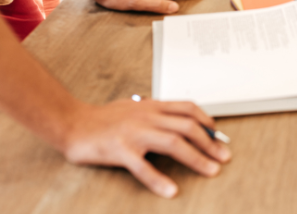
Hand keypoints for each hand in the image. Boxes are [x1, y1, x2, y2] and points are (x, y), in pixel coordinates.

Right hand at [62, 99, 230, 197]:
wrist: (72, 123)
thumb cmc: (102, 118)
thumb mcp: (134, 108)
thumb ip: (155, 113)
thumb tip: (178, 119)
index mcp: (152, 106)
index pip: (188, 108)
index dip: (208, 121)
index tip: (219, 135)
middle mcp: (147, 116)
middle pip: (187, 127)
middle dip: (210, 142)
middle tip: (224, 157)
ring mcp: (134, 133)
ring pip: (173, 143)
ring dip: (196, 158)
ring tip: (211, 170)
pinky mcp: (120, 150)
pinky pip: (143, 167)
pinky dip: (159, 180)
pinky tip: (172, 191)